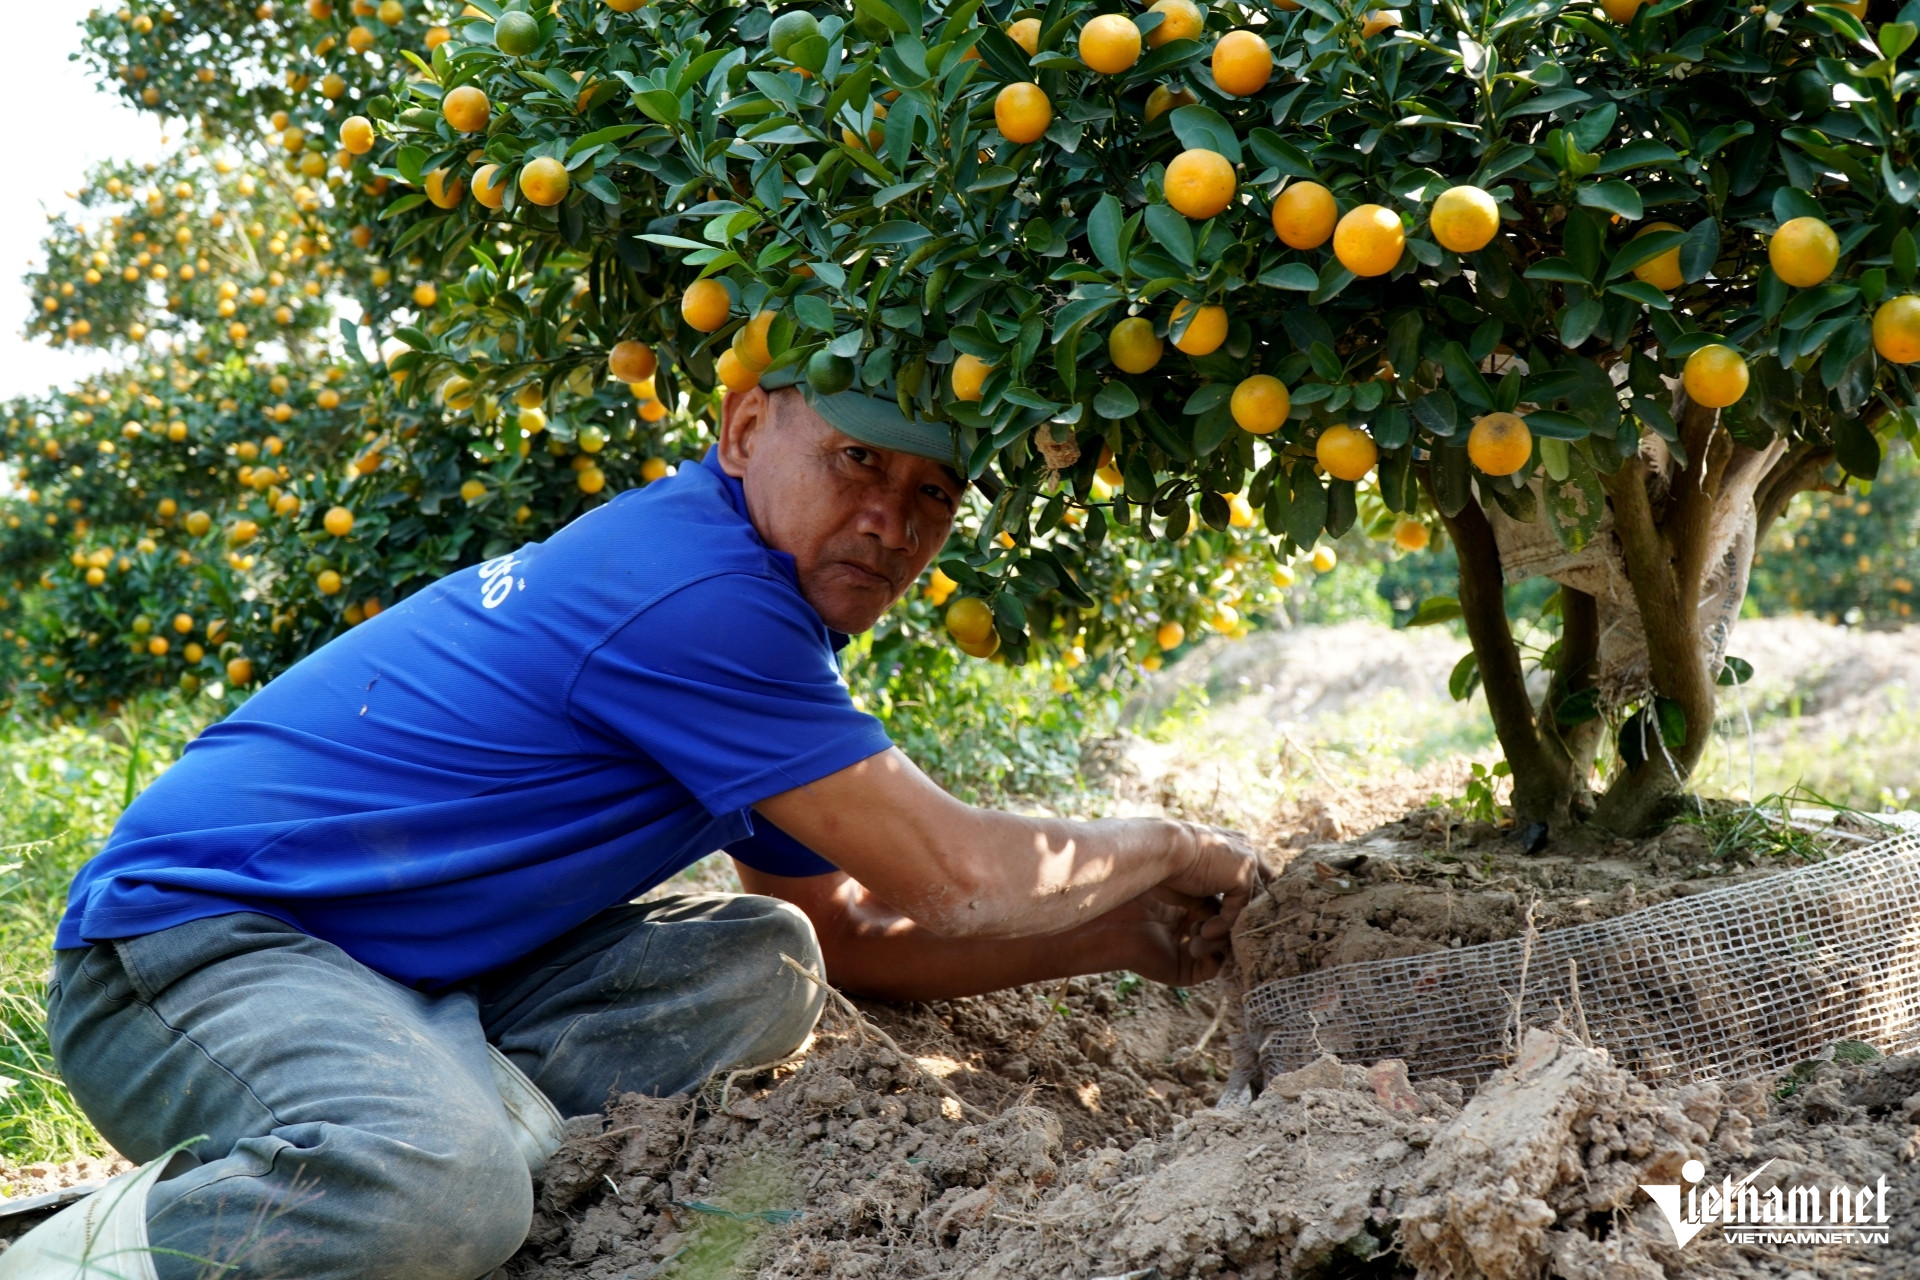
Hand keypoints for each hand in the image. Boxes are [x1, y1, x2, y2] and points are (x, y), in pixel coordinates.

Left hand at [1082, 883, 1237, 985]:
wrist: (1119, 918)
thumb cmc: (1148, 893)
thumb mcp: (1191, 888)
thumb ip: (1222, 888)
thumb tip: (1254, 883)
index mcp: (1195, 910)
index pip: (1226, 911)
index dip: (1235, 905)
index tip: (1240, 893)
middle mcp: (1194, 933)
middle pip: (1229, 931)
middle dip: (1229, 921)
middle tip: (1227, 912)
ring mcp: (1191, 955)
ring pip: (1224, 949)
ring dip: (1219, 936)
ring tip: (1200, 927)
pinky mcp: (1186, 973)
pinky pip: (1213, 967)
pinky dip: (1211, 952)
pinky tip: (1195, 938)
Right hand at [1160, 821, 1267, 936]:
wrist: (1161, 850)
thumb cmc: (1166, 865)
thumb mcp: (1192, 886)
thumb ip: (1209, 900)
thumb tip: (1216, 921)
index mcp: (1233, 844)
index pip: (1250, 876)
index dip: (1238, 899)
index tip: (1217, 919)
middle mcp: (1245, 848)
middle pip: (1256, 890)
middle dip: (1240, 914)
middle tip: (1216, 935)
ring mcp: (1247, 862)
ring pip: (1247, 903)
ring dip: (1229, 924)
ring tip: (1207, 938)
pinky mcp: (1243, 875)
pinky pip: (1238, 910)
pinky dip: (1223, 925)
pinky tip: (1204, 932)